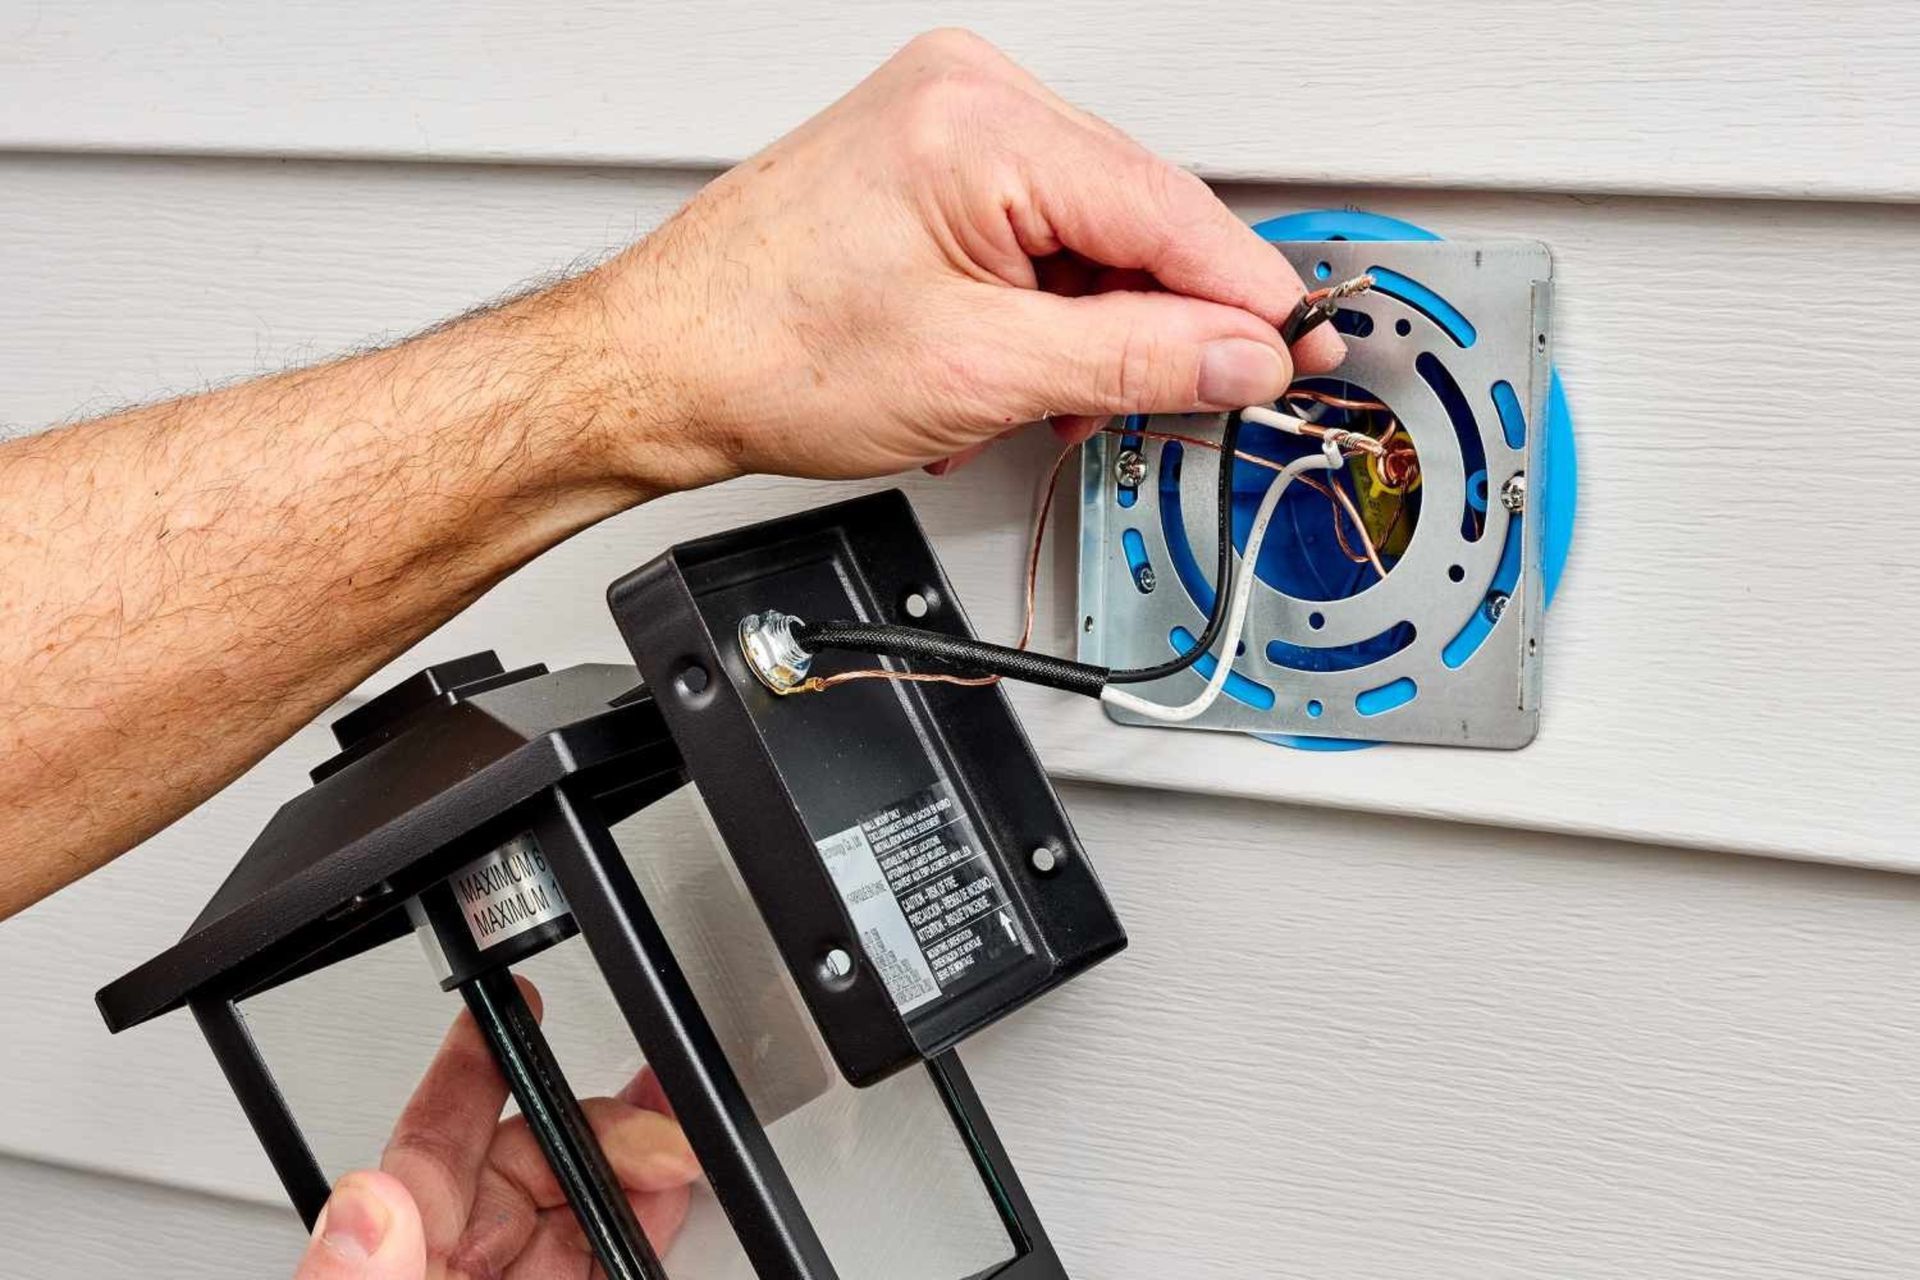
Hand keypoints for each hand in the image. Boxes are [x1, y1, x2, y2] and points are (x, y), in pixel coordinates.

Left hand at [291, 980, 698, 1278]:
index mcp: (391, 1265)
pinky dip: (645, 1228)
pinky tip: (669, 1200)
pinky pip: (603, 1267)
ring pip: (572, 1214)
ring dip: (632, 1169)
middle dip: (595, 1127)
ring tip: (678, 1139)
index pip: (428, 1146)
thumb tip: (368, 1203)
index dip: (471, 1067)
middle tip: (652, 1122)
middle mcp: (443, 1278)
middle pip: (524, 1169)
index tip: (511, 1006)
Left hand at [587, 27, 1342, 489]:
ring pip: (1091, 233)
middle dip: (1161, 323)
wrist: (662, 364)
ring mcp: (946, 123)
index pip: (1170, 210)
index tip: (1300, 350)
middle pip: (1137, 217)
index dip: (1248, 295)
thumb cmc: (767, 349)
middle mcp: (968, 96)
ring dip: (1096, 329)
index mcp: (982, 123)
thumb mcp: (982, 373)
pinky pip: (1037, 231)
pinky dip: (1047, 309)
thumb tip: (1243, 356)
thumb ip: (1136, 362)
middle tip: (1187, 399)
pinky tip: (1020, 368)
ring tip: (1053, 401)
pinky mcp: (930, 162)